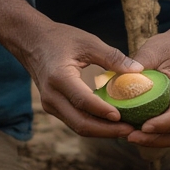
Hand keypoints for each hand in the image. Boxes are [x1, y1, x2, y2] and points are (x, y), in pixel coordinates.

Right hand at [24, 21, 143, 137]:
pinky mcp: (53, 107)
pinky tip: (111, 123)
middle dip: (107, 130)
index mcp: (59, 77)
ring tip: (126, 130)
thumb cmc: (60, 38)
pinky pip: (75, 121)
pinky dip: (94, 125)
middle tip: (131, 130)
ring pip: (78, 126)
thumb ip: (112, 57)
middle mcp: (52, 96)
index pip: (83, 101)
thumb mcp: (88, 41)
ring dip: (102, 131)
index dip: (103, 111)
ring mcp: (50, 105)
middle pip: (80, 123)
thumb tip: (138, 70)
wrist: (31, 41)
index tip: (124, 117)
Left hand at [123, 27, 169, 147]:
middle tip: (130, 137)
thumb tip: (116, 81)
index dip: (161, 125)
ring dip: (156, 141)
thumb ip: (138, 64)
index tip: (141, 127)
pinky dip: (159, 136)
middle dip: (154, 139)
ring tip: (132, 137)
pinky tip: (140, 132)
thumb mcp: (154, 49)